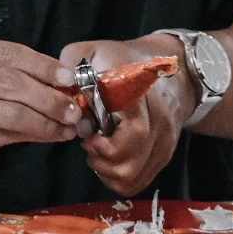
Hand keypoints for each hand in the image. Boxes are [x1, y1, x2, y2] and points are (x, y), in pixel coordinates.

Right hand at [0, 37, 78, 180]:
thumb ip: (18, 78)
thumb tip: (65, 88)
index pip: (14, 55)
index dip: (46, 67)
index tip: (70, 79)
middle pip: (15, 84)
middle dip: (51, 98)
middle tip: (75, 109)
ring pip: (14, 112)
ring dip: (48, 121)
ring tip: (69, 126)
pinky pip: (9, 134)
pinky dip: (37, 135)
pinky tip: (53, 135)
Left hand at [57, 36, 195, 196]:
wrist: (174, 73)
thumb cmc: (128, 63)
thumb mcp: (97, 50)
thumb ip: (73, 63)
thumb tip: (58, 87)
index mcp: (142, 97)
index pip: (133, 132)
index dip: (104, 144)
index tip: (88, 133)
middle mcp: (159, 122)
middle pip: (130, 162)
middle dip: (101, 159)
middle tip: (88, 143)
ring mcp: (164, 142)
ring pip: (132, 177)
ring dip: (106, 171)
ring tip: (96, 152)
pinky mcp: (163, 156)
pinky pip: (137, 183)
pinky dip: (116, 179)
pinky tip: (108, 161)